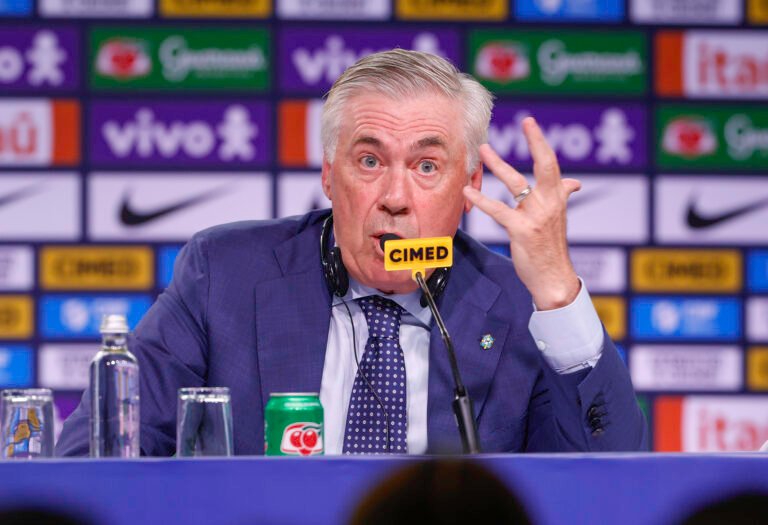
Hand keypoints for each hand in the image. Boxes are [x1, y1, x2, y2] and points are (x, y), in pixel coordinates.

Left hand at [463, 117, 580, 310]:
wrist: (554, 278)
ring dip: (498, 165)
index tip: (530, 123)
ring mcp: (537, 216)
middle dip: (536, 142)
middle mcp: (550, 203)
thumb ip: (562, 197)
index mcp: (558, 198)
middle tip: (525, 121)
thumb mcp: (558, 218)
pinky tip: (468, 191)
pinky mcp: (522, 230)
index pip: (551, 165)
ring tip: (483, 150)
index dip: (541, 142)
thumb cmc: (551, 248)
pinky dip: (481, 199)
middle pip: (545, 166)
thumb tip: (575, 183)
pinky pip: (499, 210)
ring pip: (516, 183)